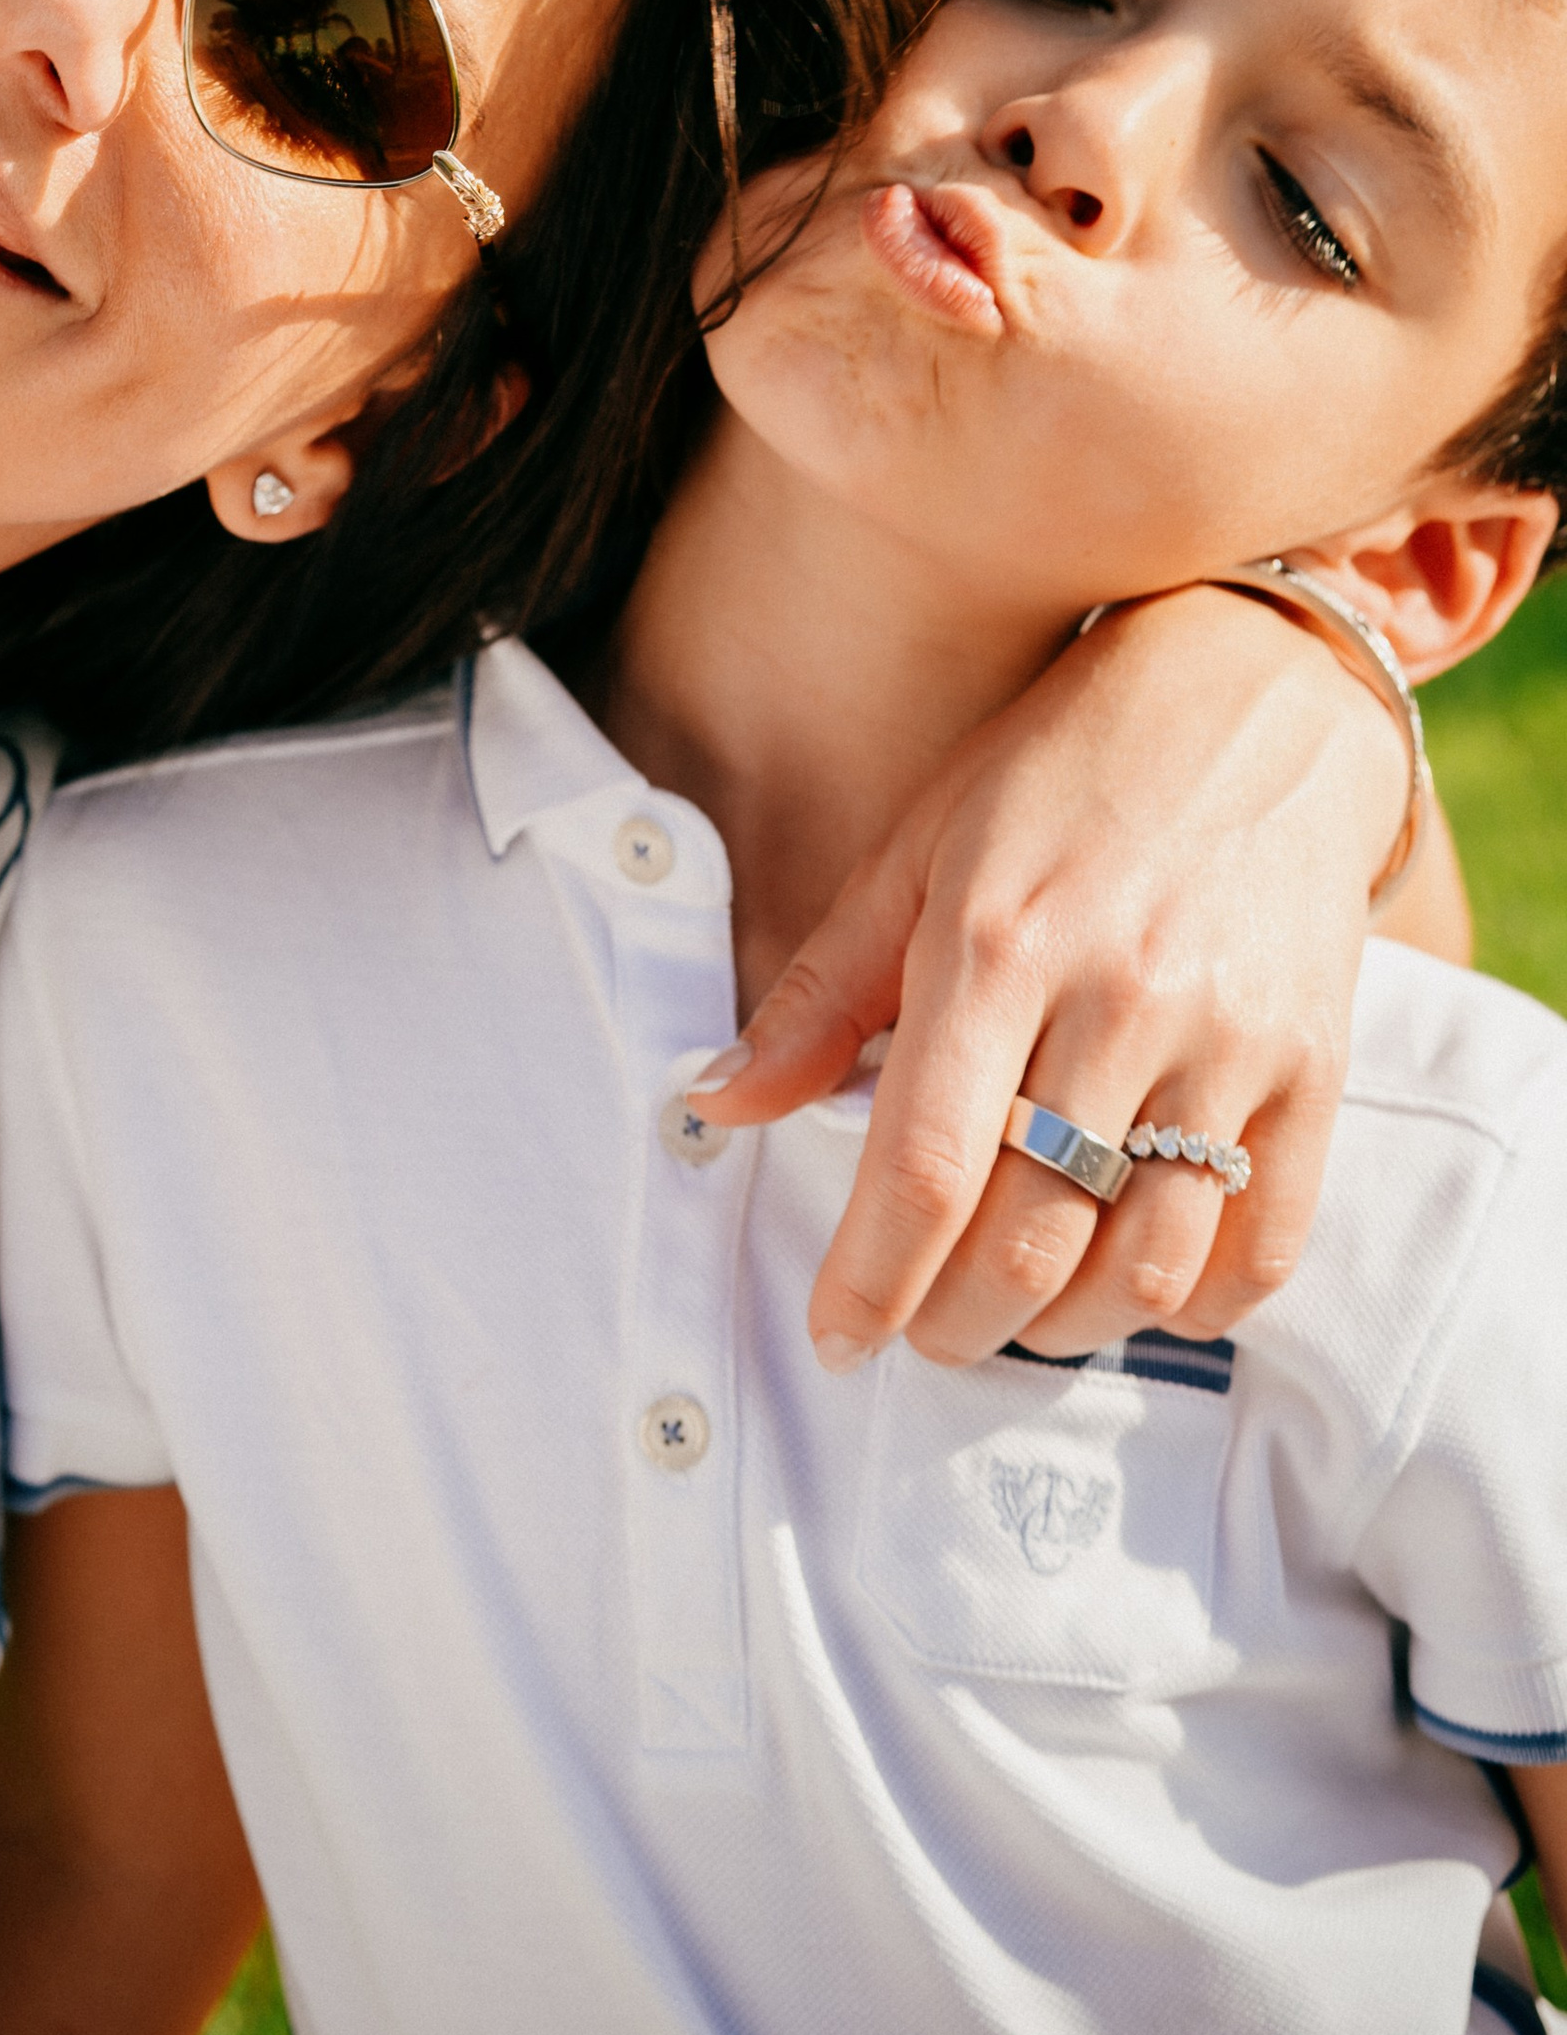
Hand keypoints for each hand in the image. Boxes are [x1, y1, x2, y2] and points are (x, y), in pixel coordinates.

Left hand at [690, 586, 1410, 1366]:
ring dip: (1065, 1327)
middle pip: (1030, 1236)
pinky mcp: (1316, 1067)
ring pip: (1145, 1265)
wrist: (1254, 699)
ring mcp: (1229, 1039)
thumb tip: (718, 1102)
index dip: (872, 1276)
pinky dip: (1190, 1306)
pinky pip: (1261, 1246)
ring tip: (1018, 1311)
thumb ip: (820, 991)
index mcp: (996, 941)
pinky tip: (1130, 1283)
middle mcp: (1119, 997)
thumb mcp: (914, 850)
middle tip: (922, 1330)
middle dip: (956, 1322)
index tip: (838, 1335)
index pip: (925, 1163)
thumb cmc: (1059, 775)